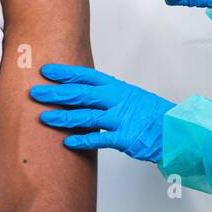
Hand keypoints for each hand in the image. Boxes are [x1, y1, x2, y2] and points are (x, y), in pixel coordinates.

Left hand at [29, 64, 174, 163]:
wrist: (176, 130)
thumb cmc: (152, 115)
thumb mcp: (131, 98)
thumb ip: (108, 96)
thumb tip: (84, 94)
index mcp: (118, 88)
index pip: (87, 76)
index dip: (66, 73)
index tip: (47, 70)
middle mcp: (118, 101)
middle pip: (82, 94)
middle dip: (56, 92)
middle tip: (35, 92)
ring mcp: (121, 119)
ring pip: (86, 116)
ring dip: (63, 116)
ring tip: (43, 117)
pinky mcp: (125, 138)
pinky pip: (100, 139)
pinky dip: (82, 140)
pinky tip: (67, 142)